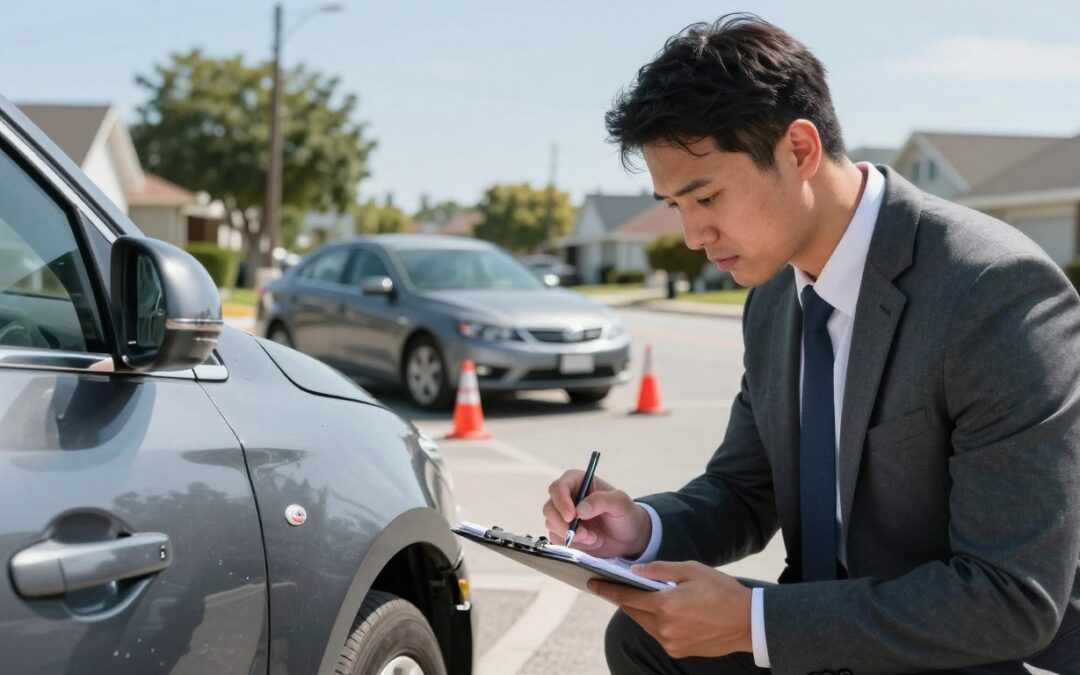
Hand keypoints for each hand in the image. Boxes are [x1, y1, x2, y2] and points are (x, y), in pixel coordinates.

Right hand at [542, 470, 650, 557]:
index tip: (571, 516)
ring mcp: (563, 516)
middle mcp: (567, 497)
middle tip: (581, 533)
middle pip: (549, 507)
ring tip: (592, 537)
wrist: (628, 537)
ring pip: (551, 524)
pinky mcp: (564, 533)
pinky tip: (589, 541)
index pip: (559, 487)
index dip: (561, 501)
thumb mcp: (620, 502)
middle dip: (562, 523)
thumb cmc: (625, 514)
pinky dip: (572, 543)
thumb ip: (601, 500)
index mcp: (578, 482)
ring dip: (570, 534)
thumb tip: (580, 509)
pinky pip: (557, 538)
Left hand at [588, 561, 752, 658]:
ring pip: (645, 624)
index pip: (626, 597)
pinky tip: (664, 611)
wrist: (748, 622)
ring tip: (642, 596)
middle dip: (624, 599)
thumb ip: (660, 570)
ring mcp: (671, 642)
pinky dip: (656, 622)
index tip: (591, 583)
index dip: (607, 590)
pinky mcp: (679, 650)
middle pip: (633, 612)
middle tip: (617, 585)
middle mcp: (664, 628)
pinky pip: (659, 634)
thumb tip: (634, 572)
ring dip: (641, 611)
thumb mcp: (691, 570)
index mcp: (666, 605)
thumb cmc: (722, 591)